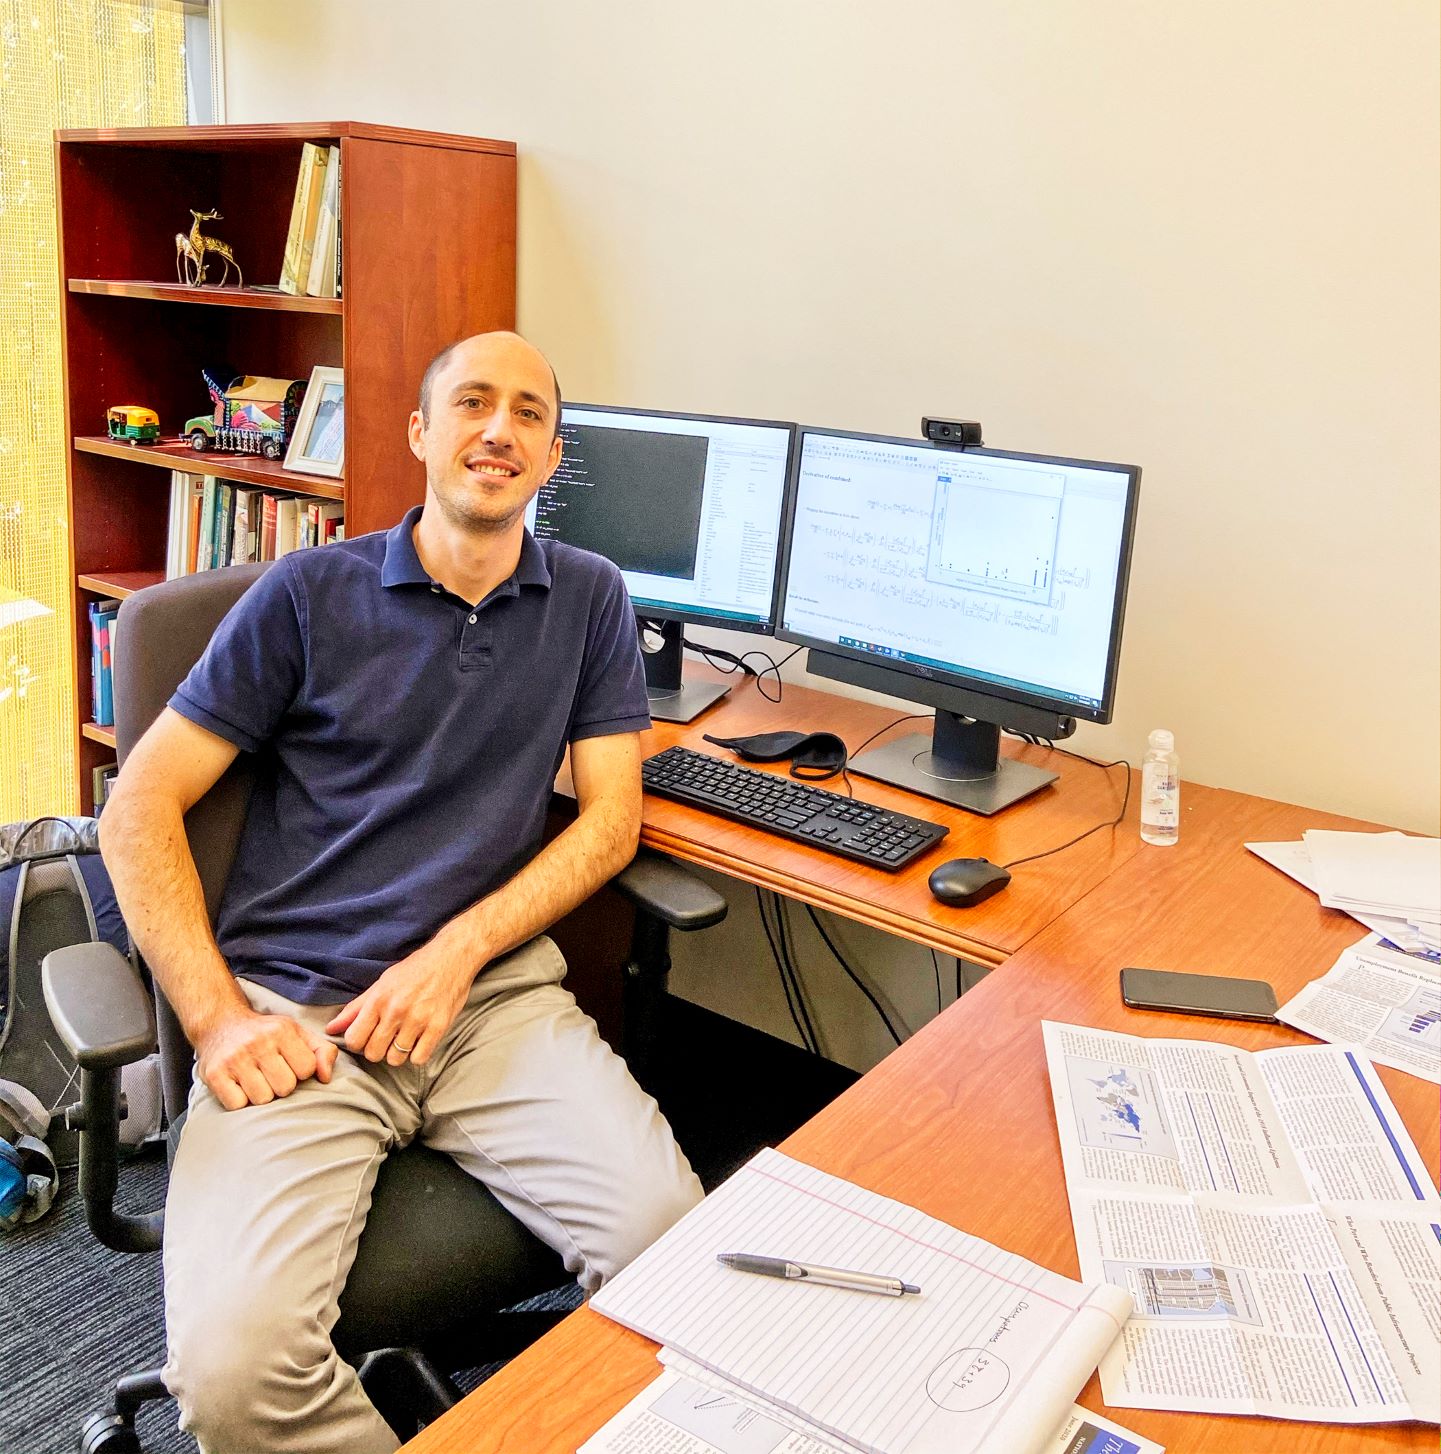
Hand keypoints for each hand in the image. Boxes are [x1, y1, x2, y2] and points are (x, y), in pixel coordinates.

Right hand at [195, 1009, 338, 1110]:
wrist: (221, 1025)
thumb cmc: (265, 1034)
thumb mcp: (297, 1033)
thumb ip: (322, 1051)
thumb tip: (326, 1077)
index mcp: (281, 1030)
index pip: (307, 1068)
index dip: (301, 1071)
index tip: (289, 1064)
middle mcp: (258, 1043)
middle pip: (285, 1087)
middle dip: (281, 1085)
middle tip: (271, 1073)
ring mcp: (234, 1059)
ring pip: (263, 1099)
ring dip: (261, 1094)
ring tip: (255, 1079)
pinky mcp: (214, 1075)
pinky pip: (238, 1105)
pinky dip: (240, 1101)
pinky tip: (239, 1085)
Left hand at [324, 942, 474, 1067]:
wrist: (452, 957)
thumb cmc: (415, 969)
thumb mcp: (382, 983)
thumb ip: (356, 1008)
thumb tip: (331, 1028)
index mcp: (379, 999)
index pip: (354, 1039)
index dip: (357, 1042)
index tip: (366, 1036)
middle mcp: (396, 1010)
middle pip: (373, 1053)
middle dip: (377, 1049)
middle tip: (386, 1038)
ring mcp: (419, 1020)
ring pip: (396, 1059)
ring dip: (398, 1053)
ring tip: (404, 1038)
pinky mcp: (438, 1027)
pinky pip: (419, 1058)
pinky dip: (417, 1054)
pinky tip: (419, 1041)